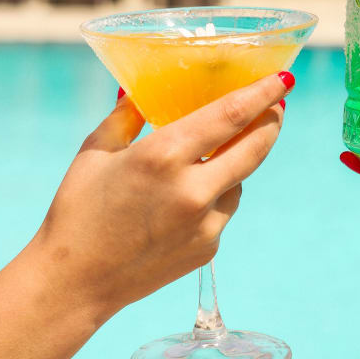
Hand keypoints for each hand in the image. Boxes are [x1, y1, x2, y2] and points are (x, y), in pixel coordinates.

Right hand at [34, 71, 293, 313]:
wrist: (75, 282)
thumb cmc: (77, 210)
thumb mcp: (96, 151)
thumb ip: (126, 116)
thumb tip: (138, 90)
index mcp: (163, 155)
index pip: (231, 115)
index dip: (263, 93)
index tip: (283, 78)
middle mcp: (193, 189)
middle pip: (255, 147)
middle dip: (272, 121)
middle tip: (278, 104)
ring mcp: (205, 223)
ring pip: (241, 179)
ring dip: (238, 160)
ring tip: (215, 153)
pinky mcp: (208, 247)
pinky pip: (225, 209)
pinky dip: (217, 194)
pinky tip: (189, 197)